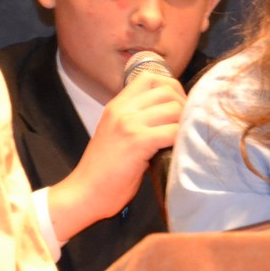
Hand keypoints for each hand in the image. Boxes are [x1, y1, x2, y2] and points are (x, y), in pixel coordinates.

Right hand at [45, 73, 185, 240]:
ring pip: (174, 109)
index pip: (150, 77)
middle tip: (185, 125)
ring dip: (184, 123)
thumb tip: (169, 116)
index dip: (171, 88)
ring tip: (182, 138)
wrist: (84, 193)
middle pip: (167, 90)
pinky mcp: (137, 142)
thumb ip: (136, 119)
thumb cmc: (103, 171)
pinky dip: (181, 139)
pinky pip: (172, 131)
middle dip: (184, 105)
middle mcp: (122, 109)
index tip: (177, 107)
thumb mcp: (116, 133)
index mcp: (117, 105)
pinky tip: (178, 149)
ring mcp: (129, 124)